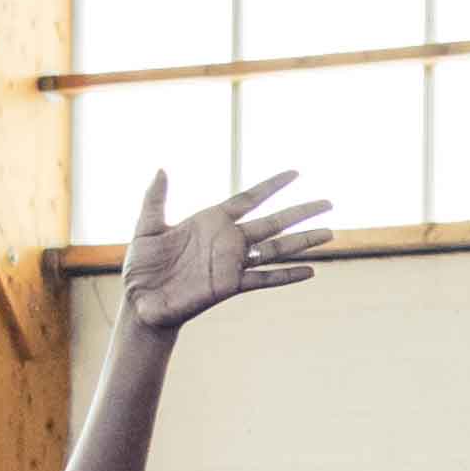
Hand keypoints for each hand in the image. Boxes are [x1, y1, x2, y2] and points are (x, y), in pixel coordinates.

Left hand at [115, 169, 331, 334]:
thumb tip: (162, 169)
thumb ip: (155, 198)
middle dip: (301, 212)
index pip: (249, 198)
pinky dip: (287, 275)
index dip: (272, 186)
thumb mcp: (146, 226)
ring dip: (302, 242)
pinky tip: (310, 271)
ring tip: (329, 233)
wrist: (141, 301)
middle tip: (328, 202)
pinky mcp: (230, 286)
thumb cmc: (142, 266)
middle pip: (273, 222)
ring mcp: (232, 263)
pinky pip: (264, 279)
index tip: (296, 173)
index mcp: (211, 221)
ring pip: (275, 249)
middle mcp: (228, 240)